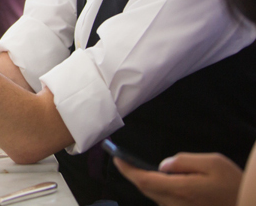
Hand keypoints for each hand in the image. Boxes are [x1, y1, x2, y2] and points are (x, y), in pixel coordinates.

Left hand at [114, 152, 241, 205]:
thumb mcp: (213, 163)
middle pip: (146, 189)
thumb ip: (184, 161)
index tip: (116, 158)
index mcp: (181, 190)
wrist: (248, 204)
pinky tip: (159, 180)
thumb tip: (163, 165)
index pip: (145, 180)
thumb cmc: (233, 184)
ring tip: (137, 167)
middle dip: (132, 175)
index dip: (128, 170)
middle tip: (122, 160)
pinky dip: (157, 189)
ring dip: (145, 182)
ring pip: (154, 196)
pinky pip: (164, 200)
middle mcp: (176, 204)